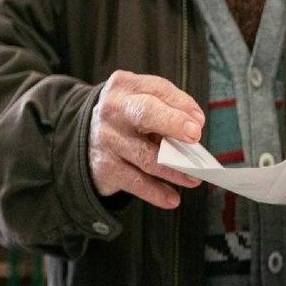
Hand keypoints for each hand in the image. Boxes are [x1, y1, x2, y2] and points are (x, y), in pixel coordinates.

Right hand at [88, 70, 203, 208]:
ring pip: (146, 156)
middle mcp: (113, 110)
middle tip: (195, 137)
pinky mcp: (105, 167)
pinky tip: (172, 198)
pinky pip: (136, 182)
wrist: (86, 137)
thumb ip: (169, 109)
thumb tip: (196, 125)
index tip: (199, 122)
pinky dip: (156, 193)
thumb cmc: (129, 118)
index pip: (159, 90)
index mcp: (126, 86)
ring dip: (175, 170)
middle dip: (173, 124)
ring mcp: (107, 139)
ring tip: (194, 178)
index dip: (182, 105)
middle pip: (146, 114)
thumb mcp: (143, 102)